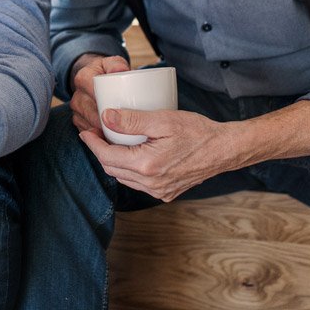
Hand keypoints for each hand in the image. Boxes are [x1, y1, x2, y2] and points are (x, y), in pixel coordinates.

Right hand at [68, 54, 129, 132]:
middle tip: (125, 125)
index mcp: (83, 77)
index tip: (120, 108)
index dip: (105, 101)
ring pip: (89, 124)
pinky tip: (111, 138)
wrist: (94, 78)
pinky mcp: (78, 121)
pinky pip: (88, 132)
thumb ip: (117, 64)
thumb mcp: (113, 63)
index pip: (93, 91)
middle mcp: (76, 95)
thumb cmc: (108, 72)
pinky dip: (99, 136)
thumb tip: (120, 70)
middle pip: (91, 111)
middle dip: (107, 120)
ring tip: (120, 133)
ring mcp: (76, 110)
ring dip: (103, 130)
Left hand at [78, 107, 232, 201]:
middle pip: (113, 169)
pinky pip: (139, 183)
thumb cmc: (197, 132)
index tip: (86, 131)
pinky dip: (130, 170)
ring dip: (114, 162)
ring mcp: (159, 191)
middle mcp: (151, 183)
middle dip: (100, 152)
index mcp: (147, 166)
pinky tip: (132, 155)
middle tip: (96, 134)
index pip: (107, 157)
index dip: (92, 144)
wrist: (224, 149)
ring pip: (125, 178)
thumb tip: (106, 117)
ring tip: (111, 143)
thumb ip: (132, 120)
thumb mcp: (163, 120)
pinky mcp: (166, 192)